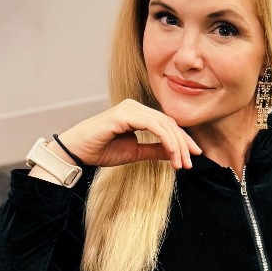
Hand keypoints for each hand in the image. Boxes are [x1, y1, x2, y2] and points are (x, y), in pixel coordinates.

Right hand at [53, 100, 201, 170]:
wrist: (78, 152)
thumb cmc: (102, 150)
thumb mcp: (135, 153)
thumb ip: (154, 150)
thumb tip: (173, 153)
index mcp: (137, 114)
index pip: (167, 125)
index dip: (183, 140)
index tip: (193, 157)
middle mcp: (135, 107)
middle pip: (169, 123)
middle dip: (183, 144)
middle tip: (191, 163)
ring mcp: (130, 109)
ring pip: (163, 124)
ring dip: (176, 145)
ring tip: (181, 163)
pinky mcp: (124, 114)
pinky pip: (152, 125)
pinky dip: (165, 140)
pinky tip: (171, 153)